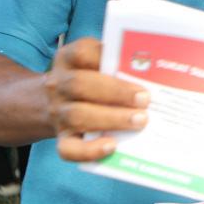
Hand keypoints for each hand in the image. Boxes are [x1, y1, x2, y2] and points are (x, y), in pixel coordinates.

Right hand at [43, 38, 149, 160]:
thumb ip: (116, 63)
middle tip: (145, 99)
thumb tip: (154, 72)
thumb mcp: (94, 64)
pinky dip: (89, 151)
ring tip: (140, 121)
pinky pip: (68, 149)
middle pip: (80, 85)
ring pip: (77, 116)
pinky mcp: (61, 138)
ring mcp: (57, 113)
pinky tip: (112, 146)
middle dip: (116, 92)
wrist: (50, 104)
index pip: (81, 53)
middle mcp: (58, 85)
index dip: (104, 57)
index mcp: (68, 59)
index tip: (133, 64)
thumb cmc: (87, 81)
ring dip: (112, 119)